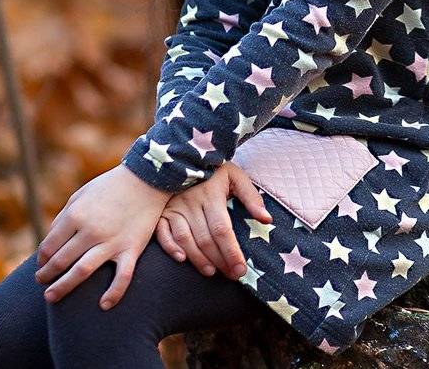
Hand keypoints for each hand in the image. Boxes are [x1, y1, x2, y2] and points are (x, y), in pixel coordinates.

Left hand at [33, 163, 172, 308]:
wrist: (146, 179)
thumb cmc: (110, 186)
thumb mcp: (81, 194)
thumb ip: (63, 217)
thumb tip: (50, 240)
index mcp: (76, 215)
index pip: (49, 246)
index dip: (41, 259)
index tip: (41, 265)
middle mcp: (90, 230)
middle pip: (60, 261)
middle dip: (46, 275)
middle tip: (41, 282)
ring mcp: (112, 242)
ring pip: (81, 272)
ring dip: (62, 287)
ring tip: (50, 297)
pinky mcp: (131, 249)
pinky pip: (123, 276)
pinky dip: (113, 293)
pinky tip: (103, 305)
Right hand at [154, 161, 271, 279]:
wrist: (184, 153)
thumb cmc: (215, 169)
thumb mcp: (236, 176)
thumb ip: (251, 197)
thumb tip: (267, 219)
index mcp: (211, 194)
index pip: (222, 230)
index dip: (231, 252)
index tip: (241, 269)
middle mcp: (191, 202)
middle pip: (205, 239)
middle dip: (219, 260)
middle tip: (231, 275)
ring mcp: (174, 207)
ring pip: (185, 239)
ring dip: (198, 259)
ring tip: (211, 271)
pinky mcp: (161, 211)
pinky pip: (162, 233)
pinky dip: (170, 247)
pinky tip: (182, 259)